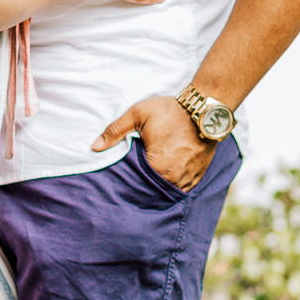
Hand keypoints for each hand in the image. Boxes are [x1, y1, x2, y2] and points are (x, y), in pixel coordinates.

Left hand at [93, 93, 214, 189]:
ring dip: (161, 185)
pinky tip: (167, 175)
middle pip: (153, 188)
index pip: (137, 183)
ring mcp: (189, 178)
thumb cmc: (170, 110)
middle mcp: (174, 178)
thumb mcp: (138, 115)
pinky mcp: (199, 174)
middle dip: (145, 184)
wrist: (205, 109)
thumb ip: (115, 131)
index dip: (130, 179)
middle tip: (136, 179)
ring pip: (170, 190)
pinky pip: (184, 187)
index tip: (124, 178)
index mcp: (157, 167)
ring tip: (152, 177)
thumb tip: (95, 147)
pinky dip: (175, 183)